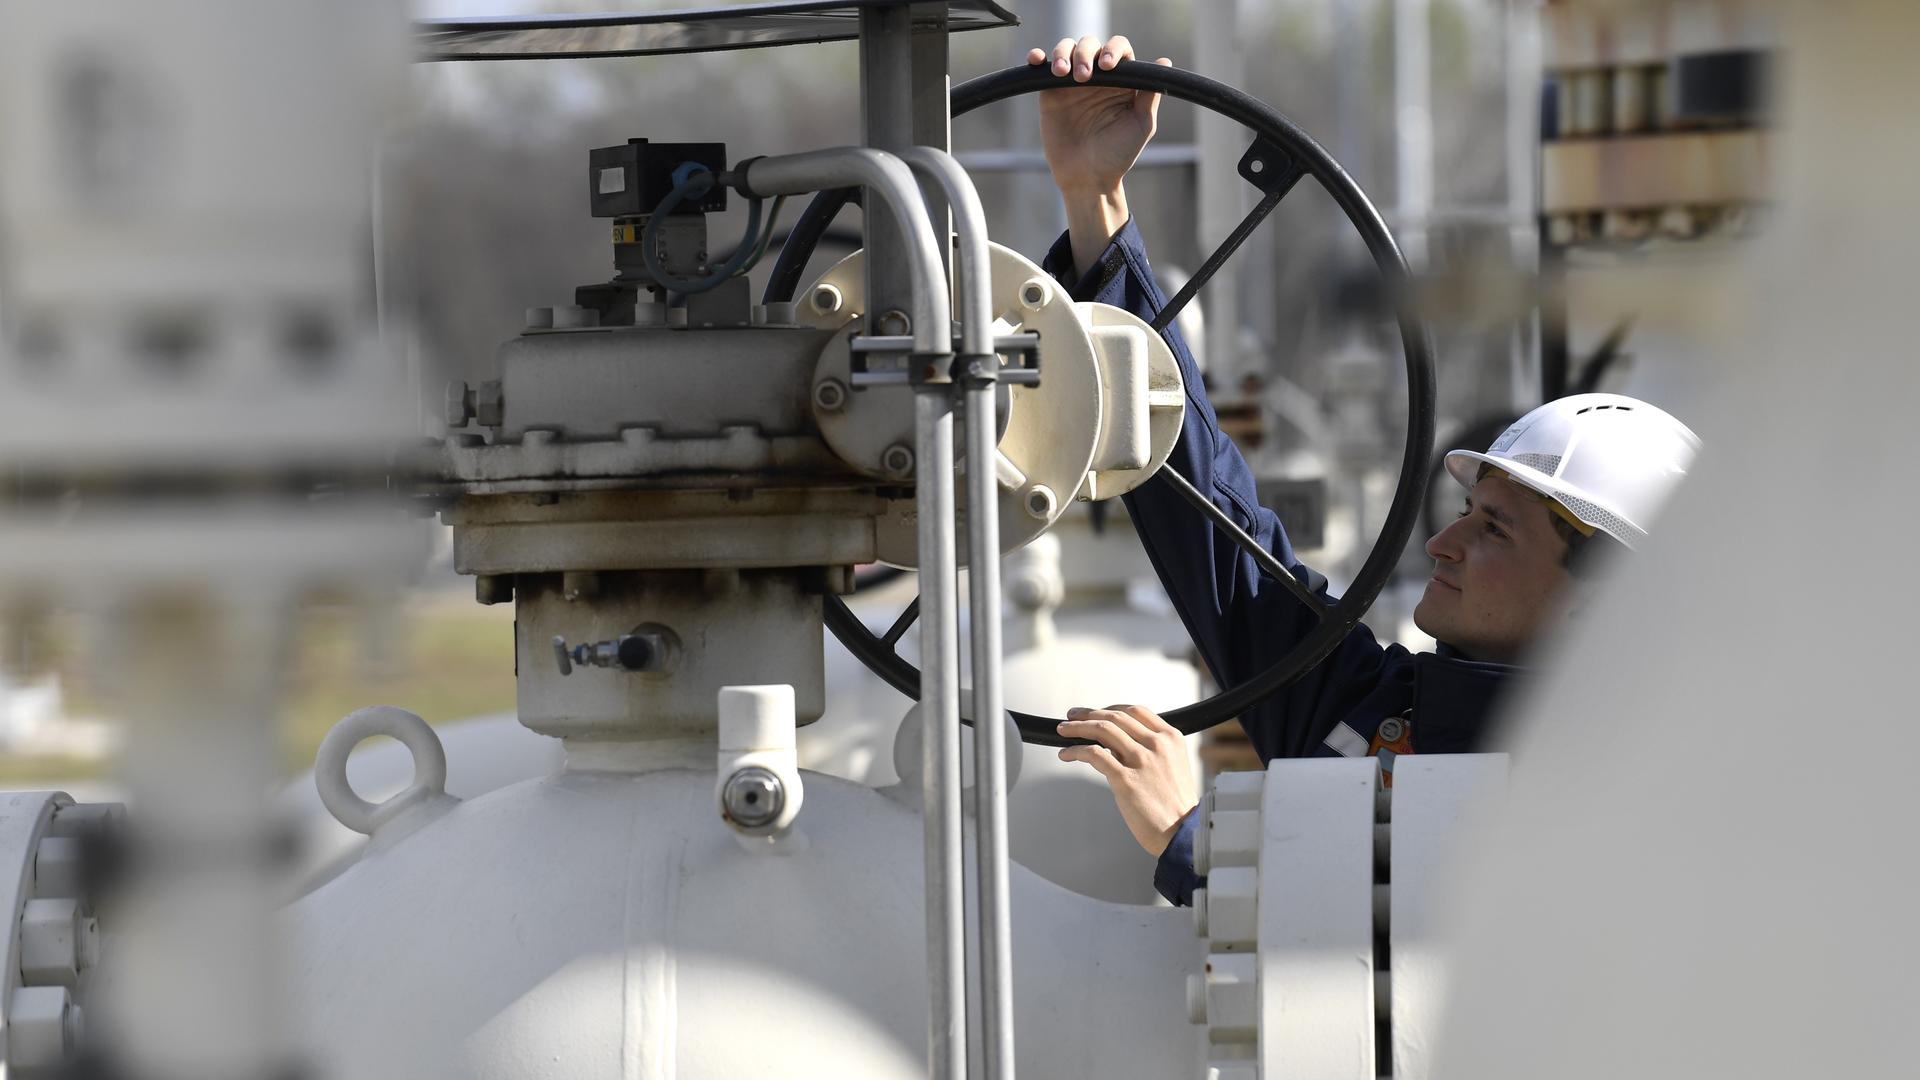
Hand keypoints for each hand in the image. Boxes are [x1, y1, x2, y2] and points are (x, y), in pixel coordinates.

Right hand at [1026, 35, 1169, 196]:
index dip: (1113, 50)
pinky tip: (1036, 59)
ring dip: (1063, 53)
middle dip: (1085, 53)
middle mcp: (1096, 78)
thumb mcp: (1141, 124)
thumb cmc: (1118, 155)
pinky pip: (1041, 70)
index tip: (1108, 66)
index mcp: (1120, 81)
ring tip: (1062, 73)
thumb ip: (1149, 95)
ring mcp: (1072, 84)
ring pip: (1066, 50)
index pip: (1118, 49)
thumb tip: (1164, 62)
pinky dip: (1038, 59)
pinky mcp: (1050, 94)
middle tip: (1083, 77)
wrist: (1088, 178)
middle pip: (1089, 44)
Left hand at [1057, 704, 1198, 856]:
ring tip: (1063, 730)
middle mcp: (1156, 745)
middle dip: (1088, 714)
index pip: (1135, 711)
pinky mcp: (1125, 779)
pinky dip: (1075, 750)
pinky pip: (1093, 754)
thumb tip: (1119, 744)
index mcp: (1170, 738)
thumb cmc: (1176, 805)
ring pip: (1102, 730)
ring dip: (1077, 727)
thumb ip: (1152, 750)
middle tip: (1072, 716)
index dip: (1110, 708)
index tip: (1095, 711)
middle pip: (1115, 717)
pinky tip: (1067, 754)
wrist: (1183, 833)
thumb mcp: (1173, 765)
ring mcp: (1140, 760)